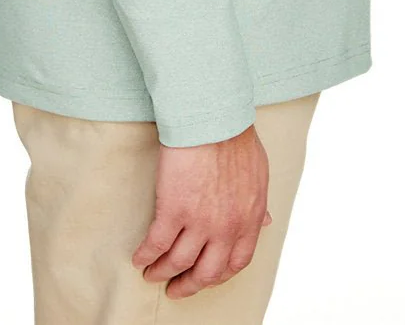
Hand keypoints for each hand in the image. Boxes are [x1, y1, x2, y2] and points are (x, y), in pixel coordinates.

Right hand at [131, 122, 272, 298]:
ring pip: (178, 263)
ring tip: (151, 274)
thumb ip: (258, 203)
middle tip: (176, 288)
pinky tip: (139, 258)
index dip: (218, 275)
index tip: (205, 278)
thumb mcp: (258, 173)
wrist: (213, 116)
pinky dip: (146, 256)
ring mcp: (199, 222)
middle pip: (206, 272)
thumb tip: (265, 221)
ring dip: (162, 273)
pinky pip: (156, 245)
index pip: (236, 262)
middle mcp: (226, 227)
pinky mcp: (172, 210)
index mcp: (249, 218)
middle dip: (189, 285)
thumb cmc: (234, 136)